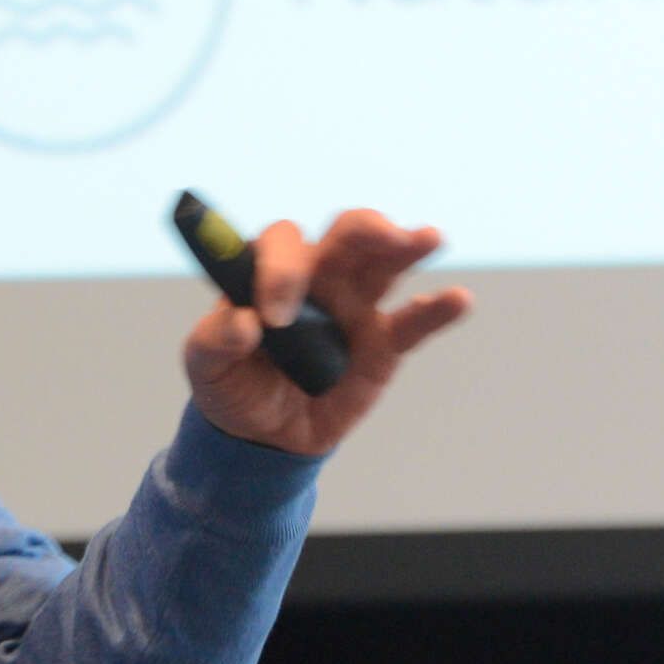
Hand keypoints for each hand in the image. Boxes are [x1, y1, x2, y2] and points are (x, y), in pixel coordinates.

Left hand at [180, 210, 467, 459]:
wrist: (263, 435)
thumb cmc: (231, 384)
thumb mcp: (205, 365)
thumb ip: (215, 340)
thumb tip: (242, 322)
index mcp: (269, 272)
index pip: (283, 245)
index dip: (281, 270)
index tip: (275, 315)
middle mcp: (317, 279)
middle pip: (346, 235)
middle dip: (364, 229)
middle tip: (381, 234)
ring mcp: (353, 307)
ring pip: (384, 265)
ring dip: (406, 247)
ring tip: (427, 238)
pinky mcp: (381, 345)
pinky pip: (412, 323)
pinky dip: (436, 310)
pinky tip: (458, 300)